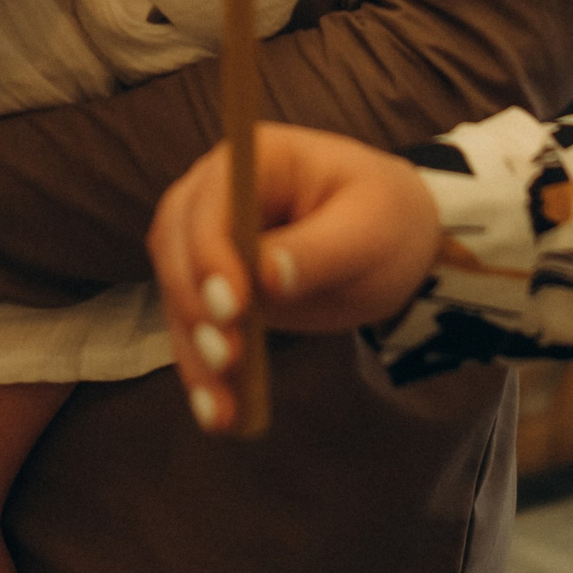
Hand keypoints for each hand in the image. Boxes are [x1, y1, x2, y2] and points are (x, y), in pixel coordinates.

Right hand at [147, 126, 443, 432]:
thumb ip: (319, 250)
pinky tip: (218, 414)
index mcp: (255, 157)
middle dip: (196, 306)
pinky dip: (202, 371)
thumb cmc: (386, 218)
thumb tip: (268, 277)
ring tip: (222, 407)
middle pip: (178, 246)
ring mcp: (208, 240)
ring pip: (178, 295)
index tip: (234, 305)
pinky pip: (195, 328)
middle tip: (229, 359)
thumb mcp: (369, 229)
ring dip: (194, 351)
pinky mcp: (212, 287)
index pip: (212, 199)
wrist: (394, 242)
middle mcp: (216, 193)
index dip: (211, 250)